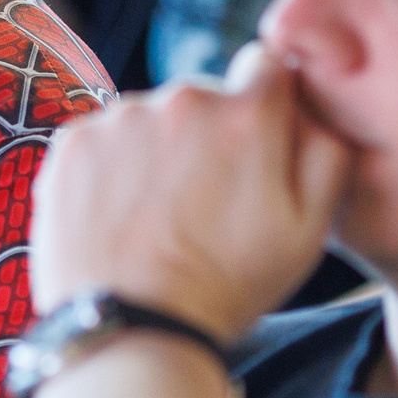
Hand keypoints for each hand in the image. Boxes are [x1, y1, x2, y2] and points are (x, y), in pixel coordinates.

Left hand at [31, 46, 350, 345]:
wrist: (133, 331)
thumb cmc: (228, 286)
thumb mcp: (310, 230)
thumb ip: (326, 151)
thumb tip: (310, 103)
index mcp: (247, 115)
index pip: (265, 66)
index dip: (266, 103)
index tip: (253, 146)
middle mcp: (180, 100)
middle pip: (203, 98)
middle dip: (209, 137)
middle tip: (203, 204)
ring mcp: (119, 119)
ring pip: (149, 120)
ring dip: (156, 153)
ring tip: (157, 218)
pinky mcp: (71, 143)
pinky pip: (103, 140)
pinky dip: (111, 169)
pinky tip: (120, 217)